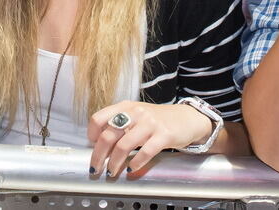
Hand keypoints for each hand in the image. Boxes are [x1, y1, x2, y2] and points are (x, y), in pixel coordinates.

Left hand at [87, 101, 211, 177]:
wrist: (186, 118)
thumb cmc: (157, 119)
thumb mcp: (136, 114)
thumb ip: (119, 123)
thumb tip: (99, 143)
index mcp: (125, 106)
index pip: (99, 118)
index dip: (91, 134)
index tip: (91, 146)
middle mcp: (136, 112)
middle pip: (108, 135)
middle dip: (99, 155)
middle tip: (96, 168)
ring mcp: (150, 123)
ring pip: (124, 146)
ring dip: (114, 163)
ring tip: (112, 171)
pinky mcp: (164, 135)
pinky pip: (145, 152)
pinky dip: (135, 164)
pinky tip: (131, 170)